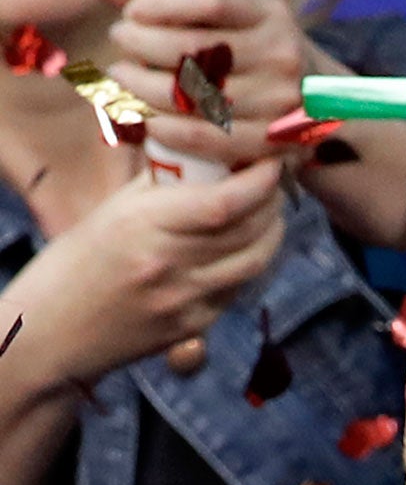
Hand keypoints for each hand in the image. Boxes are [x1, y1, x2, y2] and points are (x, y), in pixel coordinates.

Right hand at [5, 159, 284, 387]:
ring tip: (268, 212)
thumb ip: (164, 183)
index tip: (272, 160)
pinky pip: (239, 288)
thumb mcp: (113, 210)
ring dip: (272, 231)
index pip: (226, 202)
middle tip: (275, 182)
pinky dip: (251, 262)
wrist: (50, 333)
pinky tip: (244, 247)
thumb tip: (215, 150)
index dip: (261, 180)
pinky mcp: (193, 326)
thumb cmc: (77, 261)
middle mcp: (169, 264)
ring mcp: (184, 300)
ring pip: (255, 260)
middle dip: (273, 200)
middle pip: (250, 229)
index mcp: (143, 225)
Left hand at [93, 0, 313, 166]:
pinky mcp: (269, 140)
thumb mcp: (225, 14)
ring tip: (122, 77)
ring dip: (142, 88)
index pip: (214, 1)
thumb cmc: (249, 45)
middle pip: (195, 49)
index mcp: (271, 13)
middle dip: (142, 43)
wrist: (310, 97)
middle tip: (121, 40)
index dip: (164, 5)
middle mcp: (282, 54)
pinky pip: (204, 137)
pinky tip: (144, 118)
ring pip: (192, 96)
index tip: (132, 10)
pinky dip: (165, 129)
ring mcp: (278, 100)